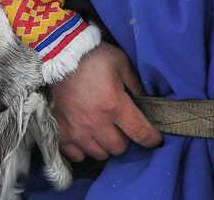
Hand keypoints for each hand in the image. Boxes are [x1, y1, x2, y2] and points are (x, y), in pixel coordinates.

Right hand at [50, 42, 162, 161]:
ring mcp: (76, 131)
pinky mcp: (60, 134)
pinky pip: (77, 156)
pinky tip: (87, 135)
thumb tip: (146, 99)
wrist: (59, 58)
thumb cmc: (93, 58)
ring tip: (105, 130)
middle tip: (123, 126)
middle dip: (126, 139)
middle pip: (119, 148)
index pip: (139, 132)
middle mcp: (96, 122)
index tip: (154, 139)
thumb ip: (135, 83)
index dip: (151, 139)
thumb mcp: (121, 63)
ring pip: (100, 154)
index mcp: (114, 105)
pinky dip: (85, 149)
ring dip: (106, 145)